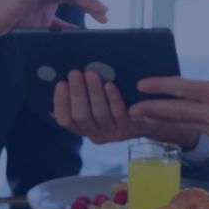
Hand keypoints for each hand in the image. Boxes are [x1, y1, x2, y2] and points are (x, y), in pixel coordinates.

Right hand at [52, 70, 200, 147]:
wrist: (148, 117)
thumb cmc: (117, 104)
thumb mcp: (97, 102)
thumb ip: (81, 96)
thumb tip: (61, 80)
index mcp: (83, 129)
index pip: (65, 120)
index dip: (60, 102)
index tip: (60, 83)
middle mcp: (95, 135)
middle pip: (80, 116)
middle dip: (76, 93)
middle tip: (75, 73)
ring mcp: (112, 134)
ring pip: (98, 114)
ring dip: (93, 92)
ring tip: (91, 74)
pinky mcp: (128, 129)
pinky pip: (118, 113)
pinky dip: (113, 98)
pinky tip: (110, 84)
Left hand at [128, 70, 208, 144]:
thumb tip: (192, 90)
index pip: (182, 88)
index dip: (159, 87)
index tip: (140, 85)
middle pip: (176, 112)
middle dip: (152, 110)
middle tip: (132, 109)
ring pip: (184, 124)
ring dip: (163, 121)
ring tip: (143, 117)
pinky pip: (198, 129)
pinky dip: (185, 124)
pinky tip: (172, 121)